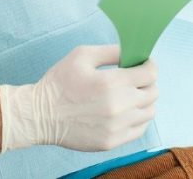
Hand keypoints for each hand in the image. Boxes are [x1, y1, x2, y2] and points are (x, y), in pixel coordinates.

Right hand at [0, 45, 157, 151]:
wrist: (39, 116)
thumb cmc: (59, 83)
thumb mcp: (82, 55)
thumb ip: (111, 51)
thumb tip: (132, 53)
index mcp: (112, 82)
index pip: (150, 74)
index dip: (150, 65)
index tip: (144, 64)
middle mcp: (119, 106)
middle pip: (153, 93)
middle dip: (148, 82)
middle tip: (135, 79)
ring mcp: (117, 126)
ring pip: (149, 112)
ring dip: (144, 101)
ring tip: (130, 95)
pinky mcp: (112, 141)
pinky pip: (139, 129)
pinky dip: (137, 118)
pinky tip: (125, 111)